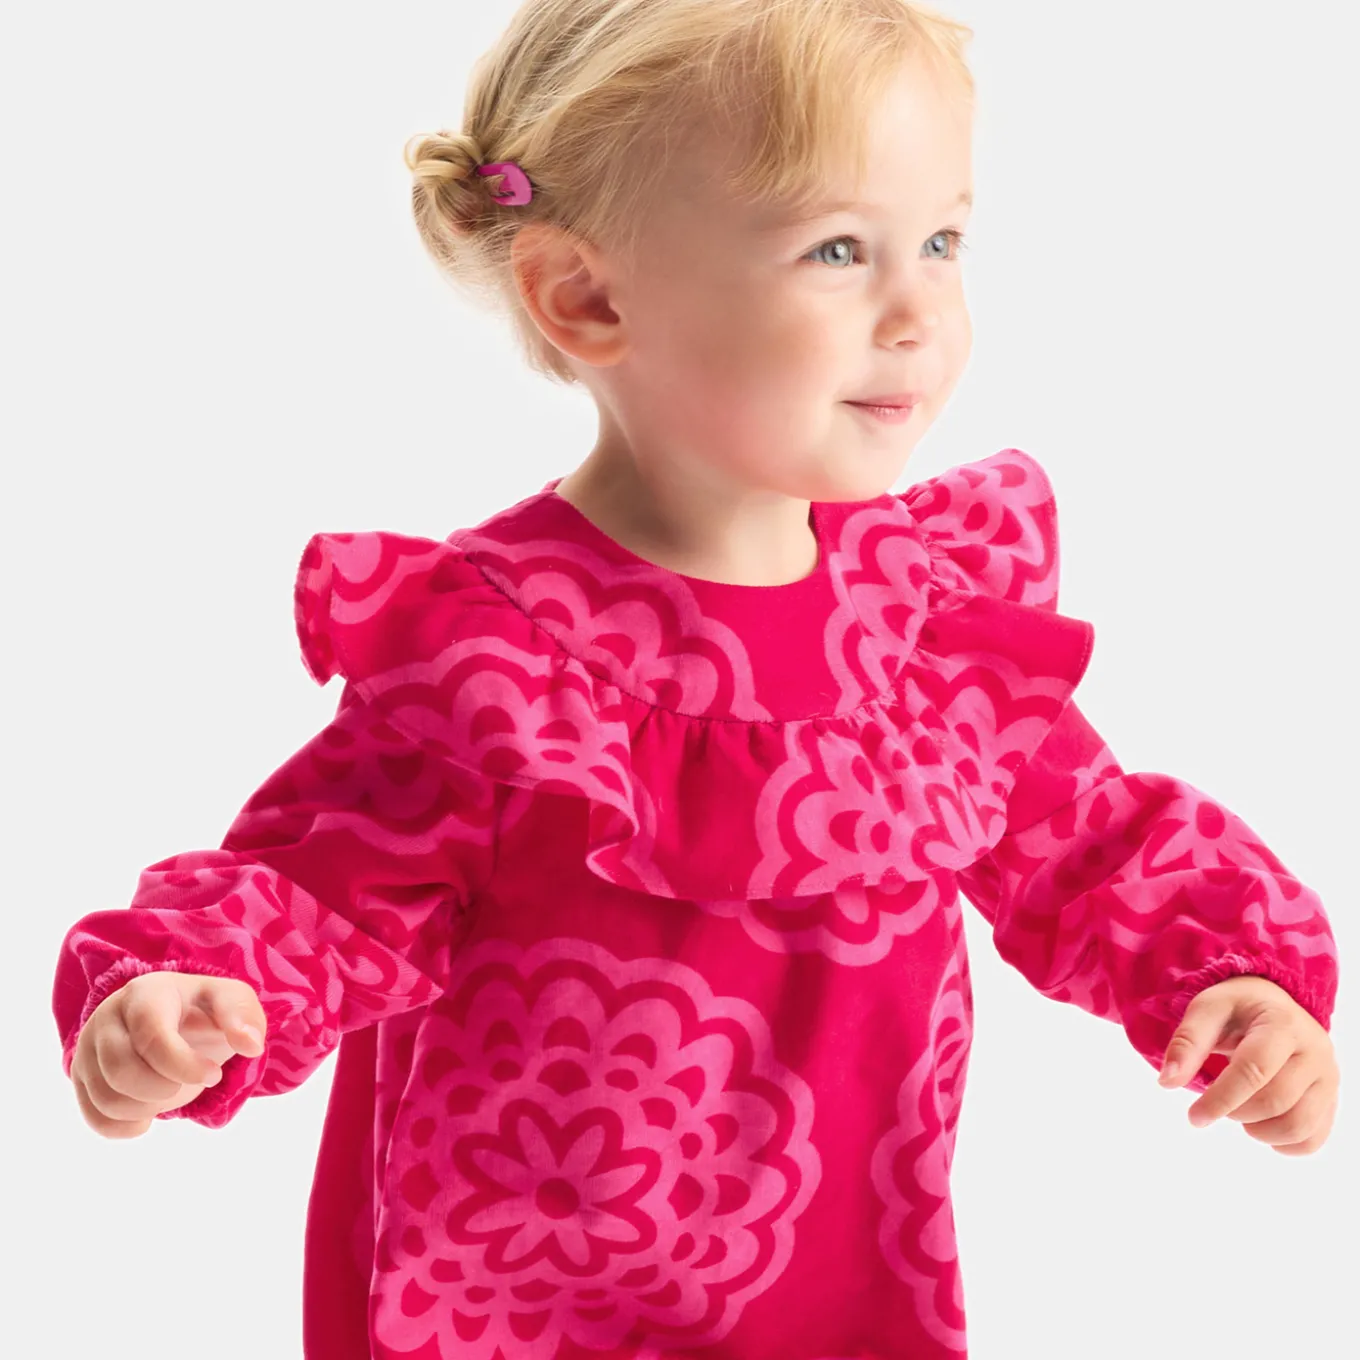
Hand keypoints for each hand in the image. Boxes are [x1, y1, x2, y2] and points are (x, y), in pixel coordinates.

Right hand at [70, 970, 267, 1138]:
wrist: (174, 1020)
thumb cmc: (203, 1011)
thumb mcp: (231, 1001)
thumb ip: (245, 1016)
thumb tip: (250, 1045)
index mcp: (146, 993)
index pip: (151, 1036)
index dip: (183, 1065)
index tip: (213, 1074)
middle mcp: (107, 1017)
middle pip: (121, 1071)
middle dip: (164, 1088)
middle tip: (193, 1081)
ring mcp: (88, 1048)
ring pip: (106, 1097)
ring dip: (147, 1108)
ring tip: (171, 1092)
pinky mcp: (82, 1077)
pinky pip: (95, 1117)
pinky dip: (125, 1127)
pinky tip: (148, 1115)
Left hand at [1157, 974, 1338, 1154]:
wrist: (1275, 1005)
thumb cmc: (1237, 1009)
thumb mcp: (1207, 1009)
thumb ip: (1187, 1042)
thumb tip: (1167, 1082)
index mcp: (1281, 1024)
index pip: (1254, 1070)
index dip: (1221, 1098)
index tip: (1194, 1116)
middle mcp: (1315, 1052)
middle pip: (1276, 1101)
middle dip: (1236, 1112)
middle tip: (1217, 1104)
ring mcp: (1328, 1078)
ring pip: (1299, 1126)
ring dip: (1259, 1131)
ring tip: (1239, 1112)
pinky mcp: (1330, 1100)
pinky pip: (1313, 1139)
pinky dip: (1282, 1144)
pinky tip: (1260, 1127)